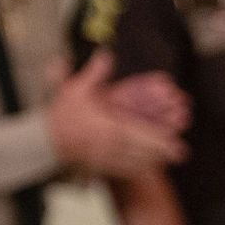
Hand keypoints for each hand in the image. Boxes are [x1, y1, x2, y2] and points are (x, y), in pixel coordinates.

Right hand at [47, 52, 186, 179]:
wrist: (43, 141)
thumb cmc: (61, 116)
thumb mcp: (76, 90)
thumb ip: (95, 73)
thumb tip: (106, 53)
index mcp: (111, 128)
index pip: (142, 135)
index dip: (161, 140)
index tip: (176, 142)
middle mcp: (111, 146)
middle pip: (144, 152)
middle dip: (163, 153)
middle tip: (181, 154)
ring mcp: (106, 159)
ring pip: (135, 163)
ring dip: (153, 162)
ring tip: (169, 161)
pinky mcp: (98, 166)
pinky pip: (121, 170)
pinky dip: (136, 170)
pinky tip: (145, 169)